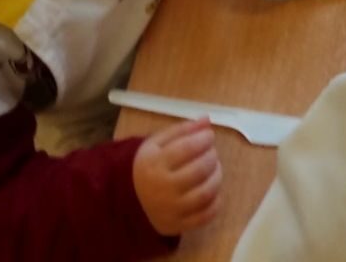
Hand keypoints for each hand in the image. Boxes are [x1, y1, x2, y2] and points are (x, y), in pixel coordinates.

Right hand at [133, 118, 220, 235]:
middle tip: (211, 152)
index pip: (188, 148)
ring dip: (216, 176)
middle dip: (212, 157)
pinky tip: (212, 190)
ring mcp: (170, 210)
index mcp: (154, 164)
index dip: (204, 138)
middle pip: (199, 171)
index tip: (209, 135)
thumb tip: (207, 120)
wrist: (129, 200)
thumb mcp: (156, 143)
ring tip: (214, 168)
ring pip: (205, 193)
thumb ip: (182, 130)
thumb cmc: (148, 166)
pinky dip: (216, 202)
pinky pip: (205, 216)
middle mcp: (162, 189)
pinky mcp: (177, 226)